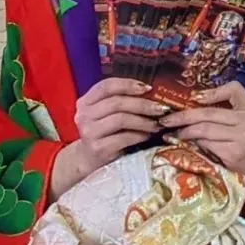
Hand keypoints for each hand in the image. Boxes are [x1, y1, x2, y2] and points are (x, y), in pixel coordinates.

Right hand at [49, 77, 167, 198]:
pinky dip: (139, 135)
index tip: (148, 88)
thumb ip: (119, 101)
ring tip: (156, 124)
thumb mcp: (104, 114)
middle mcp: (83, 115)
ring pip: (121, 119)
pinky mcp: (98, 148)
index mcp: (85, 102)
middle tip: (160, 109)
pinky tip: (147, 136)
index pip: (106, 86)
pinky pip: (124, 138)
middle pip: (116, 103)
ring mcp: (89, 132)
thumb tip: (150, 93)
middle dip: (142, 104)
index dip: (128, 84)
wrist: (88, 159)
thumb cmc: (103, 134)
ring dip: (143, 121)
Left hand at [162, 82, 244, 207]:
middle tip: (166, 120)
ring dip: (184, 132)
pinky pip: (205, 144)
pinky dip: (192, 144)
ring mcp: (243, 137)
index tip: (193, 97)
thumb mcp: (241, 125)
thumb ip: (225, 113)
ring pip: (204, 129)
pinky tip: (185, 145)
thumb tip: (191, 103)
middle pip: (209, 112)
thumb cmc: (244, 147)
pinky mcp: (233, 153)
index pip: (234, 89)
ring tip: (172, 133)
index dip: (213, 91)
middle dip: (184, 116)